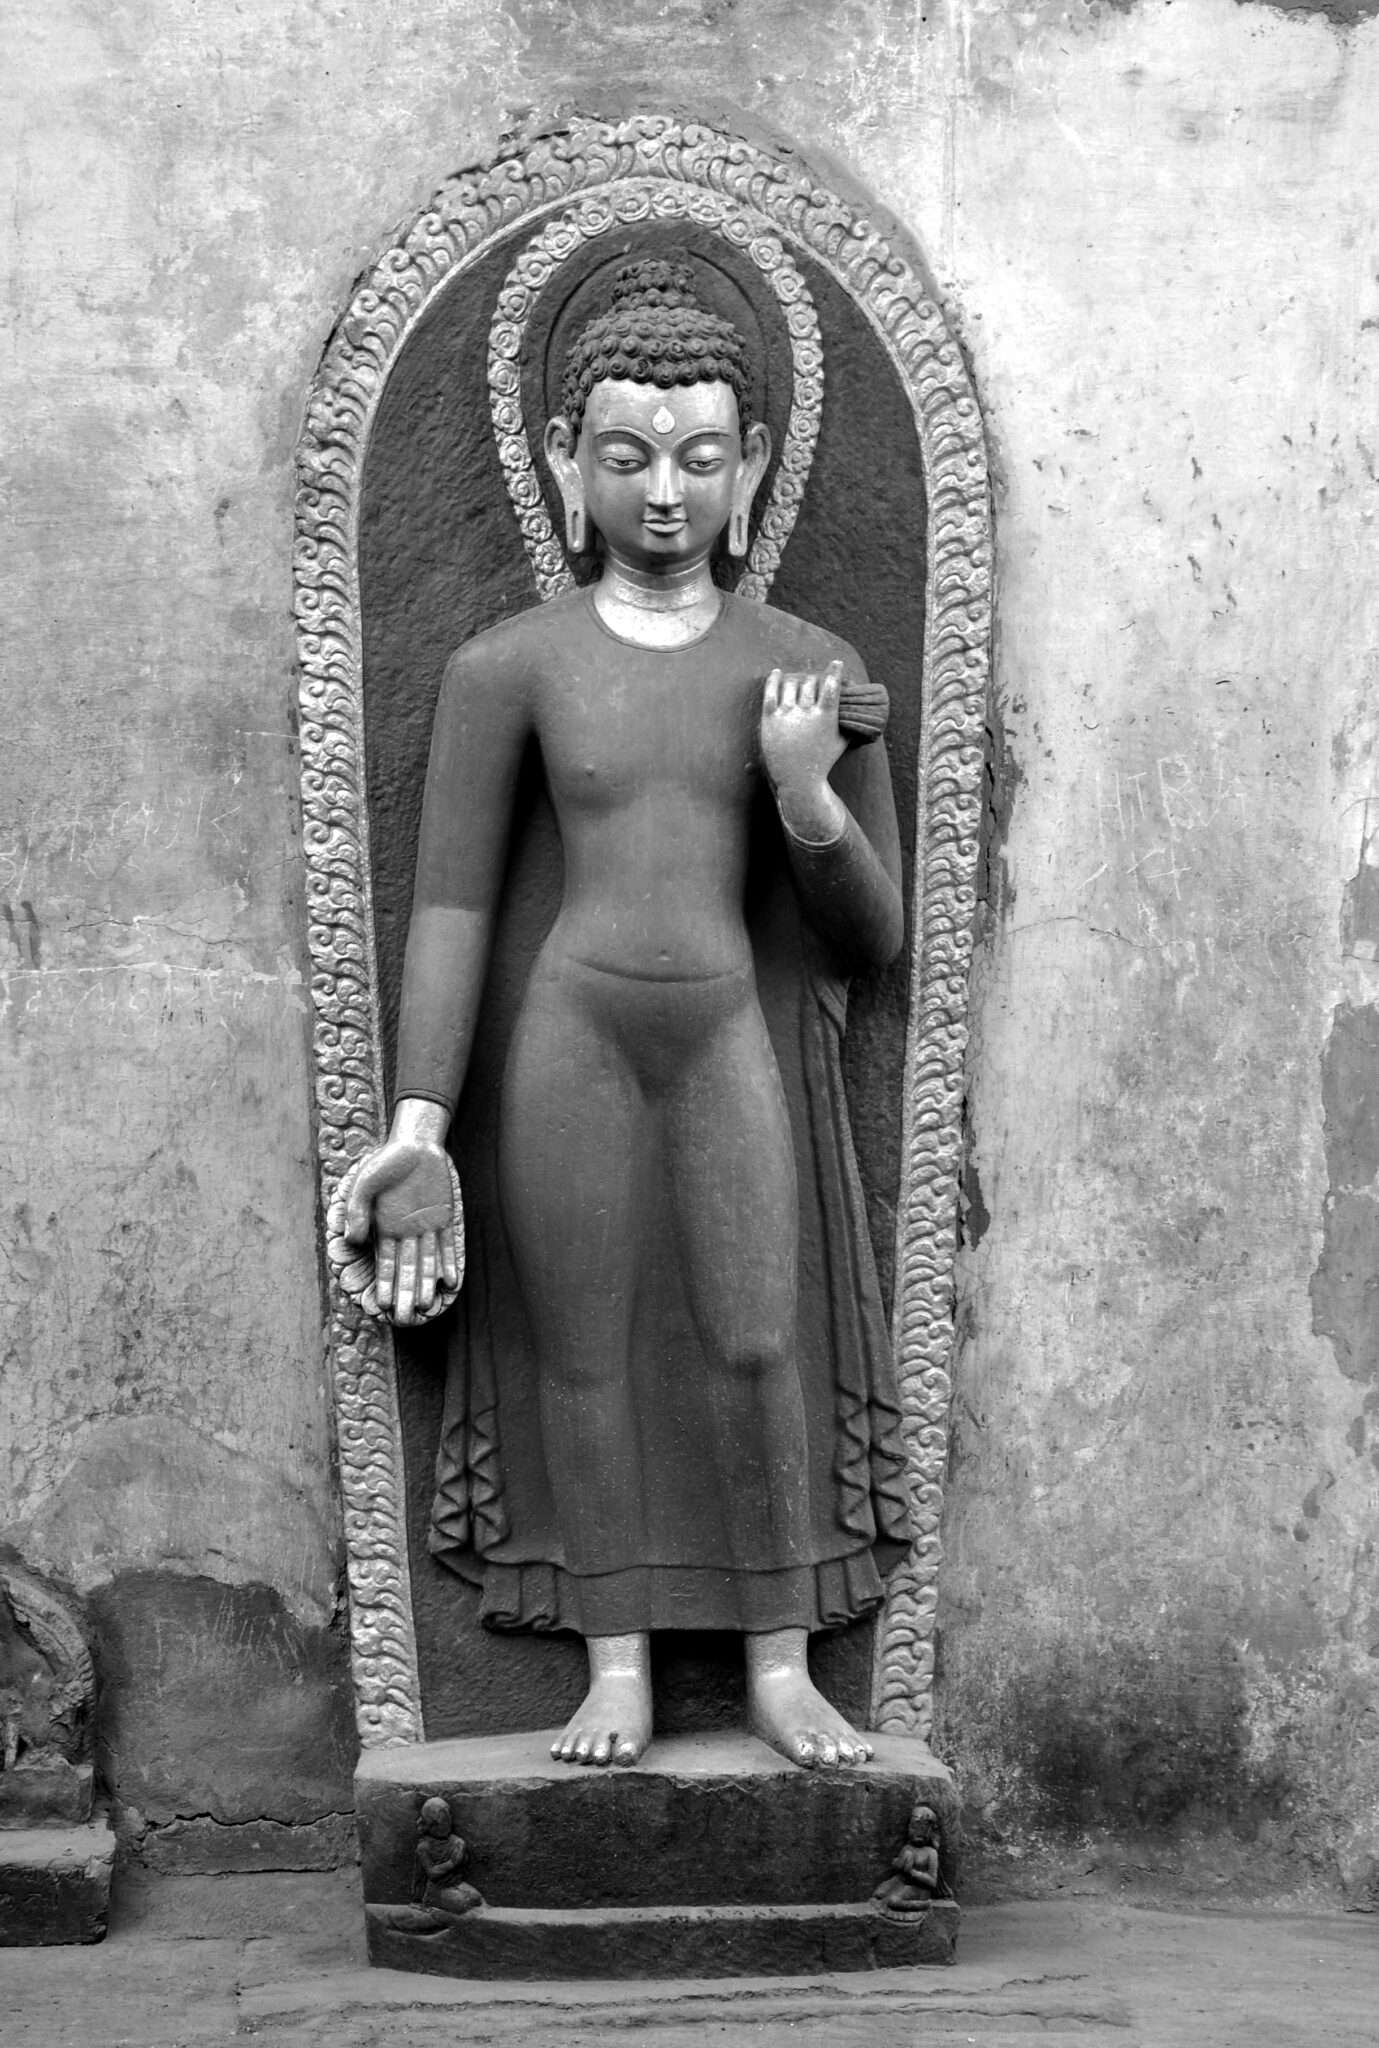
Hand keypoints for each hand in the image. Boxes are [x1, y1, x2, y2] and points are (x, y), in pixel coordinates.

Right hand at [343, 1104, 460, 1325]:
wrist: (416, 1141)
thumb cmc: (386, 1161)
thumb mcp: (365, 1182)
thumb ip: (357, 1209)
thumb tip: (353, 1239)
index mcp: (384, 1227)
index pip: (385, 1264)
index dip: (385, 1285)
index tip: (384, 1306)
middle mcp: (405, 1232)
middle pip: (407, 1269)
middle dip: (406, 1294)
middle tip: (406, 1320)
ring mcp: (425, 1226)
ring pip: (427, 1262)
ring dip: (427, 1284)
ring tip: (426, 1307)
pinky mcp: (444, 1217)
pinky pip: (447, 1244)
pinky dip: (449, 1262)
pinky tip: (450, 1282)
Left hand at [760, 661, 847, 842]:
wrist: (799, 781)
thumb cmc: (823, 761)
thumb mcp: (842, 741)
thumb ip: (850, 723)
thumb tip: (861, 711)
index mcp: (826, 716)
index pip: (831, 683)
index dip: (834, 670)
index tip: (836, 663)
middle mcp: (806, 712)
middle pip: (811, 682)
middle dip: (814, 680)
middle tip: (814, 683)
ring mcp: (787, 715)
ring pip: (792, 683)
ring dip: (797, 680)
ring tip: (798, 682)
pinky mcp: (770, 719)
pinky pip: (770, 691)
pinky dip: (774, 679)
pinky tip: (777, 673)